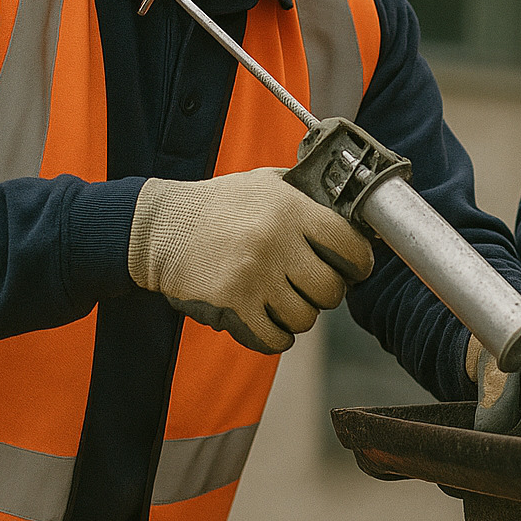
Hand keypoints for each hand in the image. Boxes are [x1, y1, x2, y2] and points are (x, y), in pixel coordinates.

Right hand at [128, 166, 373, 353]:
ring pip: (305, 317)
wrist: (161, 227)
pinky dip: (277, 337)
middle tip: (313, 286)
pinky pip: (274, 337)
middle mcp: (277, 242)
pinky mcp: (233, 304)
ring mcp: (255, 276)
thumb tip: (349, 210)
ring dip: (299, 315)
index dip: (359, 262)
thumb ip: (306, 195)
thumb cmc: (217, 204)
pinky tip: (271, 322)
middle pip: (330, 289)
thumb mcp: (266, 183)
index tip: (355, 268)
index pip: (349, 245)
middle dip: (327, 292)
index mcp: (291, 210)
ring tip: (285, 301)